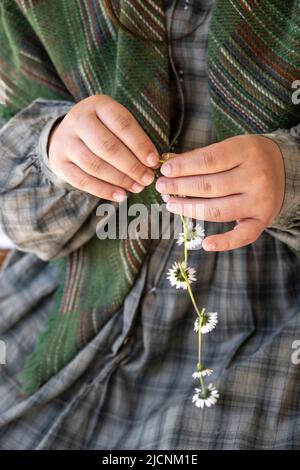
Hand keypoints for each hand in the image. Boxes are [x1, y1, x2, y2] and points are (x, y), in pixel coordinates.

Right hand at [48, 95, 158, 201]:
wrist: (68, 134)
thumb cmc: (104, 130)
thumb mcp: (117, 124)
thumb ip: (134, 140)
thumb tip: (152, 164)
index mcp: (98, 105)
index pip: (122, 124)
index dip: (140, 144)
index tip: (153, 161)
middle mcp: (78, 120)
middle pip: (107, 146)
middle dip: (131, 166)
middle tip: (146, 179)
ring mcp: (65, 141)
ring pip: (94, 165)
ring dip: (119, 180)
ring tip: (136, 187)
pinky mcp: (59, 162)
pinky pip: (82, 180)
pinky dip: (103, 190)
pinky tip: (120, 196)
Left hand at [156, 135, 284, 251]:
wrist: (285, 169)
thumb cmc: (248, 157)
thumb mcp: (230, 147)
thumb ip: (200, 156)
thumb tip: (167, 161)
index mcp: (247, 152)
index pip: (208, 161)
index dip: (183, 167)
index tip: (165, 170)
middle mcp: (255, 177)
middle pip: (209, 186)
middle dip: (180, 187)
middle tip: (161, 187)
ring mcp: (260, 201)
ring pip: (217, 210)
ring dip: (189, 209)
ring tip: (170, 204)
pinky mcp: (262, 221)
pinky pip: (242, 236)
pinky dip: (224, 243)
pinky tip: (205, 244)